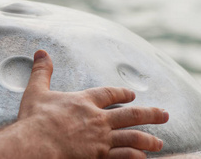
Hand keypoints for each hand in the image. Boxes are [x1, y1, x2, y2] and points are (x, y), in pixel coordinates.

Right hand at [18, 50, 169, 158]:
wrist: (37, 144)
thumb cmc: (36, 119)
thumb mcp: (36, 90)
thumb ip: (42, 71)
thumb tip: (41, 52)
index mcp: (85, 102)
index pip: (108, 94)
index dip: (121, 93)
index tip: (131, 94)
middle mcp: (98, 119)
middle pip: (131, 115)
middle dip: (150, 114)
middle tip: (164, 115)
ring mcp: (101, 139)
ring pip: (132, 137)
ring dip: (148, 139)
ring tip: (159, 142)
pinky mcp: (100, 156)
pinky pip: (123, 156)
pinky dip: (134, 157)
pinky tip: (143, 158)